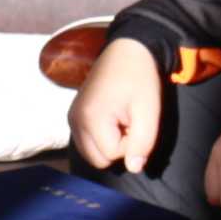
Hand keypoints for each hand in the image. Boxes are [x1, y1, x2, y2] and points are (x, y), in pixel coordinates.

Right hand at [68, 37, 163, 173]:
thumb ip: (142, 143)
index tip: (136, 119)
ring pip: (92, 154)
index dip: (131, 142)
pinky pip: (87, 142)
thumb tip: (133, 168)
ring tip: (120, 119)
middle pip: (98, 160)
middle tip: (128, 121)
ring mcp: (71, 118)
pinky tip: (110, 118)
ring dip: (109, 143)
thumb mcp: (149, 112)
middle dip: (117, 146)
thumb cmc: (141, 80)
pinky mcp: (72, 115)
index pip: (113, 154)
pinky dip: (100, 137)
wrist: (127, 51)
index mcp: (90, 118)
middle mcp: (74, 120)